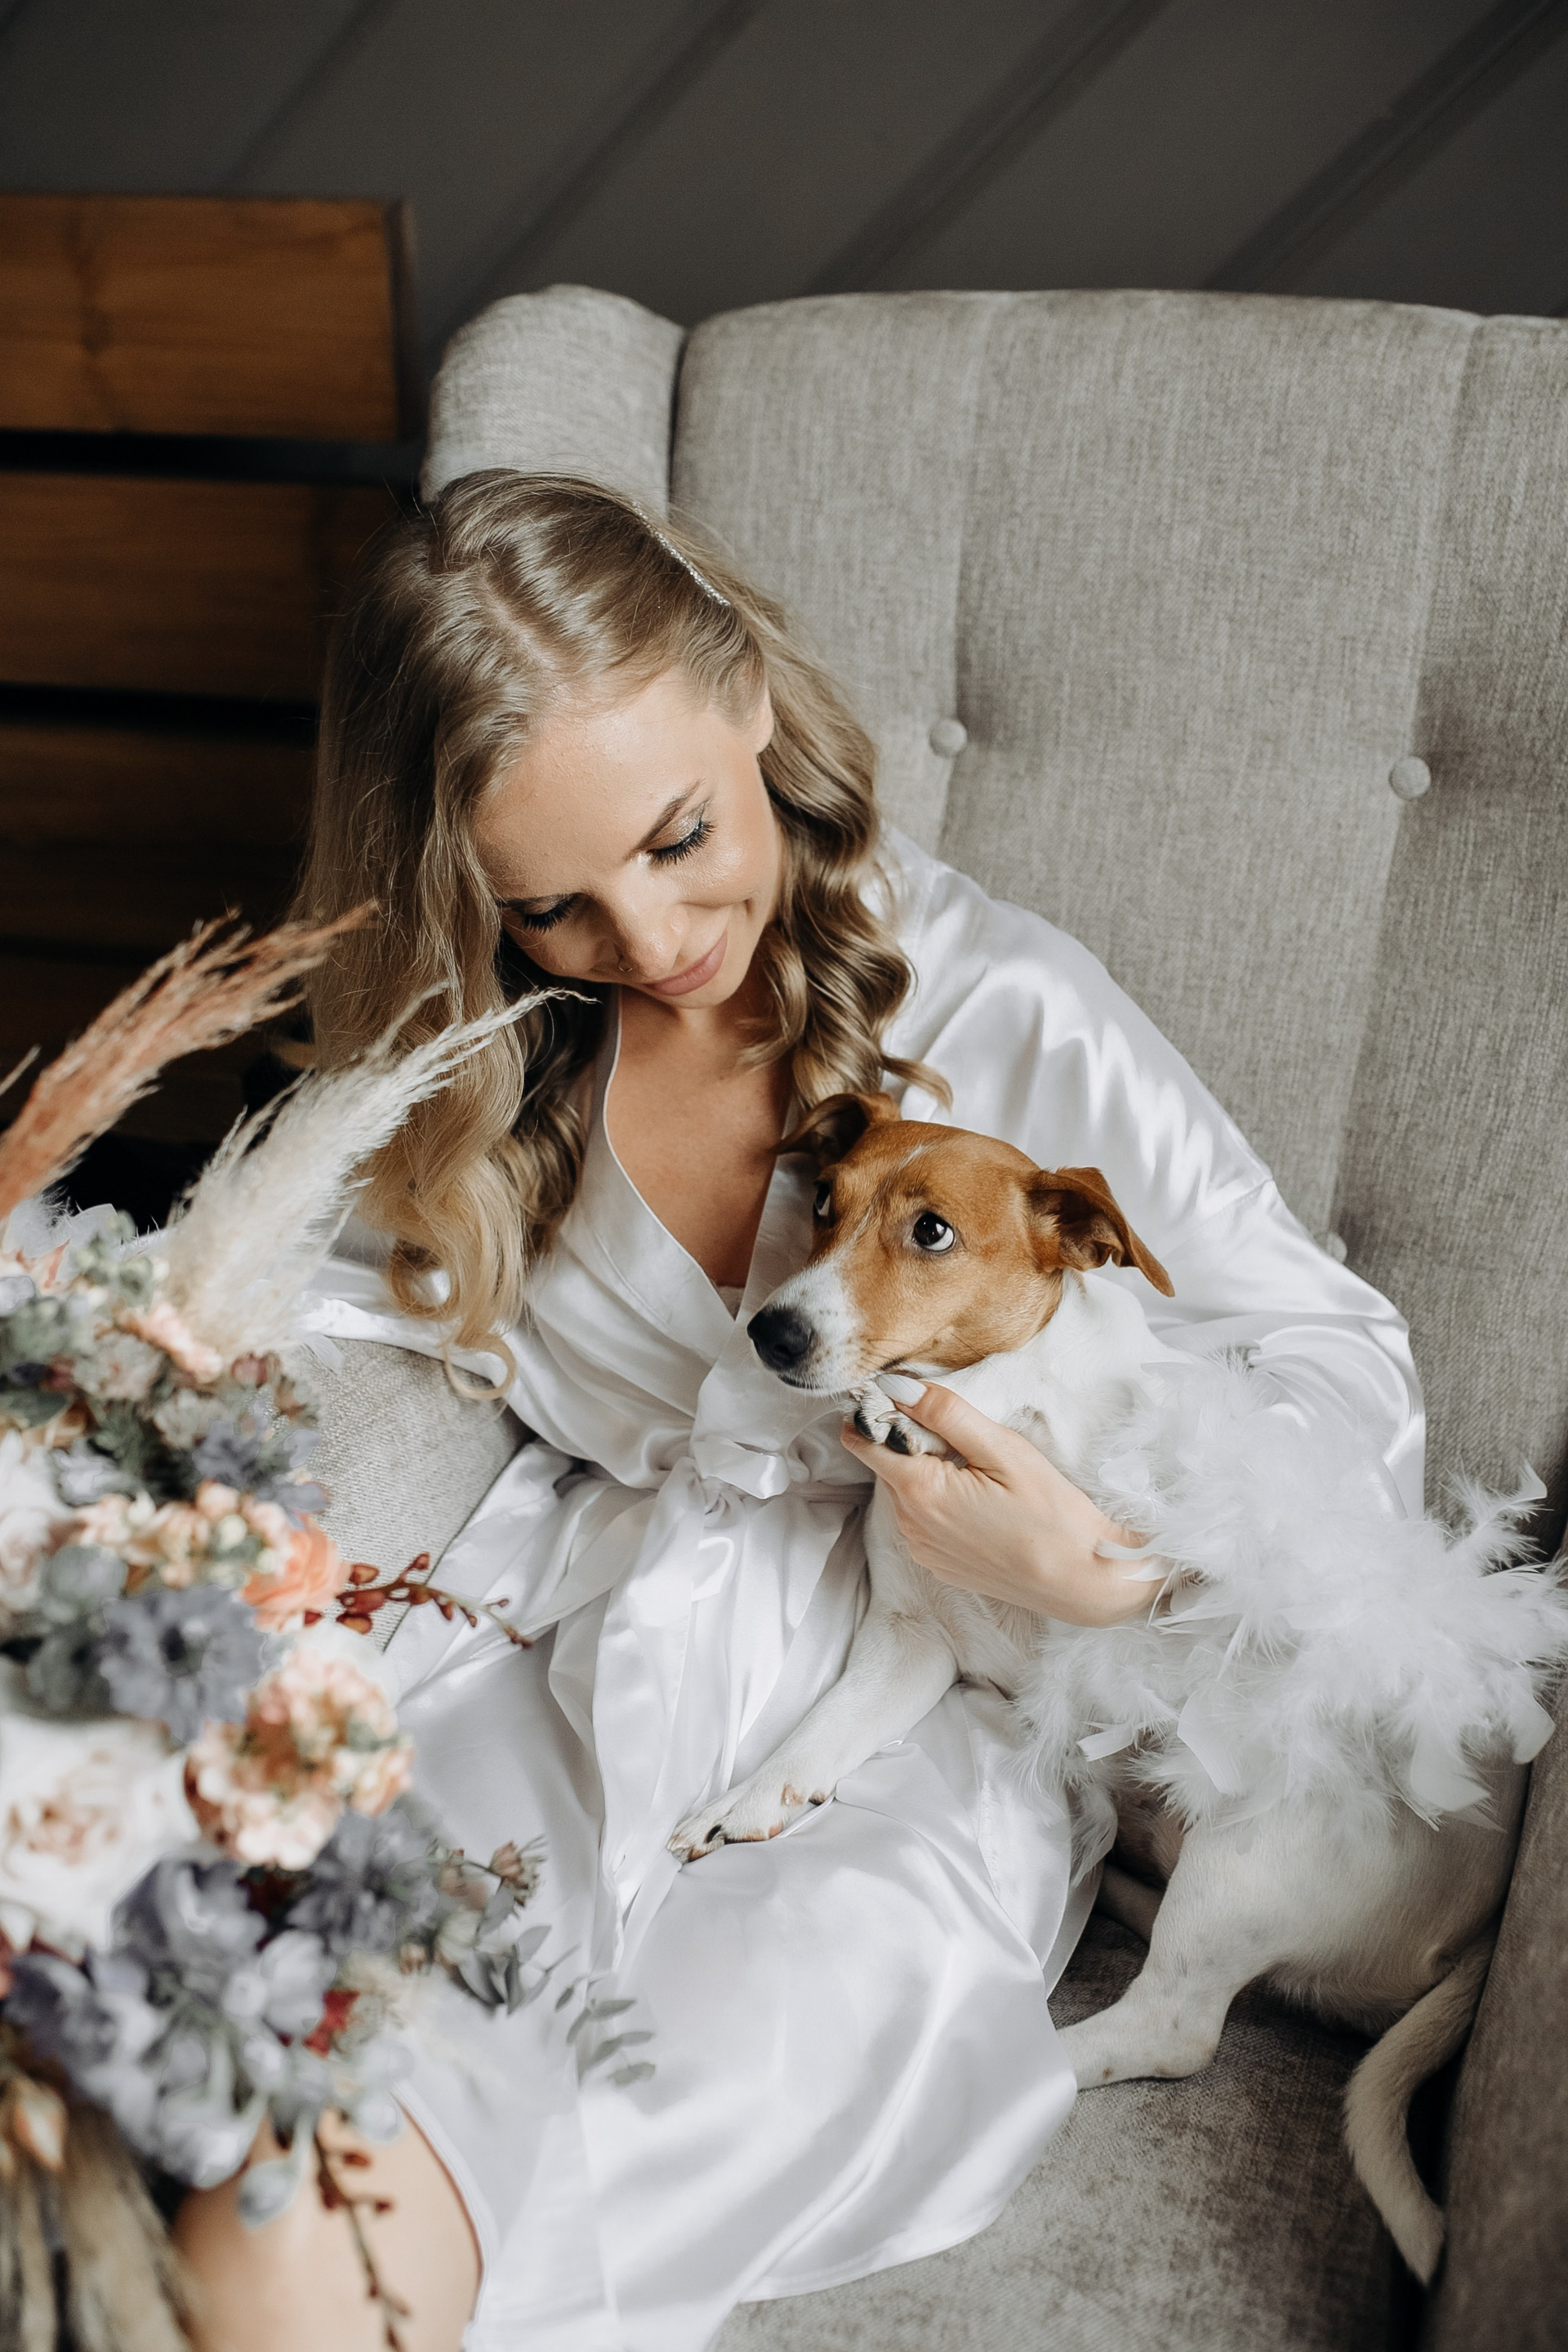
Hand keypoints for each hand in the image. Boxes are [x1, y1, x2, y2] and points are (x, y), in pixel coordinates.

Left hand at [840, 1381, 1159, 1626]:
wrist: (1083, 1579)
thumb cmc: (1052, 1513)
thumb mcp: (1004, 1449)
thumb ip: (946, 1414)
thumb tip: (897, 1388)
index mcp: (920, 1492)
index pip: (862, 1441)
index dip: (878, 1414)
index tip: (909, 1402)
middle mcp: (910, 1526)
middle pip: (887, 1464)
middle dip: (915, 1444)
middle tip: (968, 1443)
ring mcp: (923, 1549)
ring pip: (905, 1491)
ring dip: (929, 1473)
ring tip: (982, 1477)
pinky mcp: (938, 1564)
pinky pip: (922, 1520)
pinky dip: (940, 1503)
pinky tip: (983, 1506)